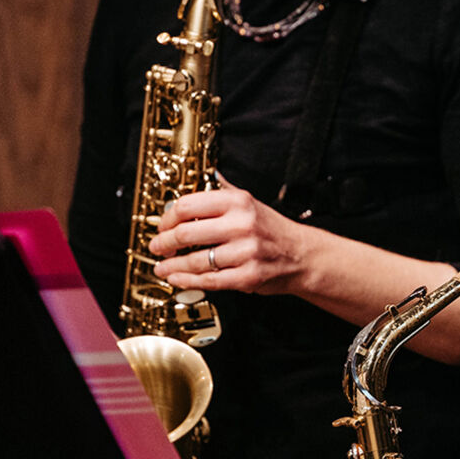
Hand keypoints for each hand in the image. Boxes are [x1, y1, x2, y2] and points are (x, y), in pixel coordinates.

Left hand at [150, 176, 308, 295]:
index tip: (162, 225)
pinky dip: (188, 280)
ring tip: (162, 267)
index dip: (168, 217)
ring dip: (172, 265)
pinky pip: (209, 280)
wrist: (302, 255)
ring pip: (195, 260)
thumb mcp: (251, 203)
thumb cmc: (272, 230)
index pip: (189, 205)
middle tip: (157, 247)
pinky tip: (178, 278)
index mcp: (238, 202)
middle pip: (186, 232)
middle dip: (164, 243)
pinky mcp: (248, 276)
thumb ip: (224, 192)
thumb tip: (203, 178)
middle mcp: (242, 224)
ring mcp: (245, 251)